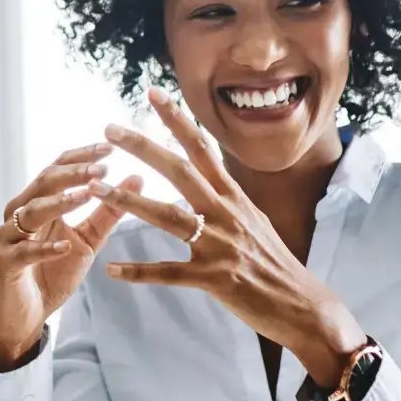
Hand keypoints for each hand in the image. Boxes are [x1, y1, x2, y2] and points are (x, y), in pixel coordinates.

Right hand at [0, 142, 143, 370]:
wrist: (27, 315)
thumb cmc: (53, 273)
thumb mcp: (88, 240)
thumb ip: (108, 211)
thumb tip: (137, 178)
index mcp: (38, 203)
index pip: (57, 169)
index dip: (81, 157)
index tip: (110, 148)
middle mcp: (19, 213)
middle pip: (43, 182)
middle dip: (73, 173)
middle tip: (101, 167)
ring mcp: (9, 237)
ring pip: (30, 212)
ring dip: (59, 202)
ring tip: (86, 195)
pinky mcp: (5, 263)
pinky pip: (25, 252)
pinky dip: (45, 249)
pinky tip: (65, 245)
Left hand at [93, 87, 365, 385]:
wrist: (304, 306)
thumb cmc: (275, 264)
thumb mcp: (254, 220)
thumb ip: (227, 198)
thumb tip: (209, 174)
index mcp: (233, 197)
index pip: (202, 149)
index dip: (177, 120)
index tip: (152, 94)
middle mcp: (226, 214)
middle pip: (180, 171)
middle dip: (144, 147)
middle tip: (109, 129)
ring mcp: (220, 245)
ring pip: (168, 217)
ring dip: (129, 202)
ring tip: (96, 189)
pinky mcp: (215, 279)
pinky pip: (169, 273)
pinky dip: (140, 272)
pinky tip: (113, 270)